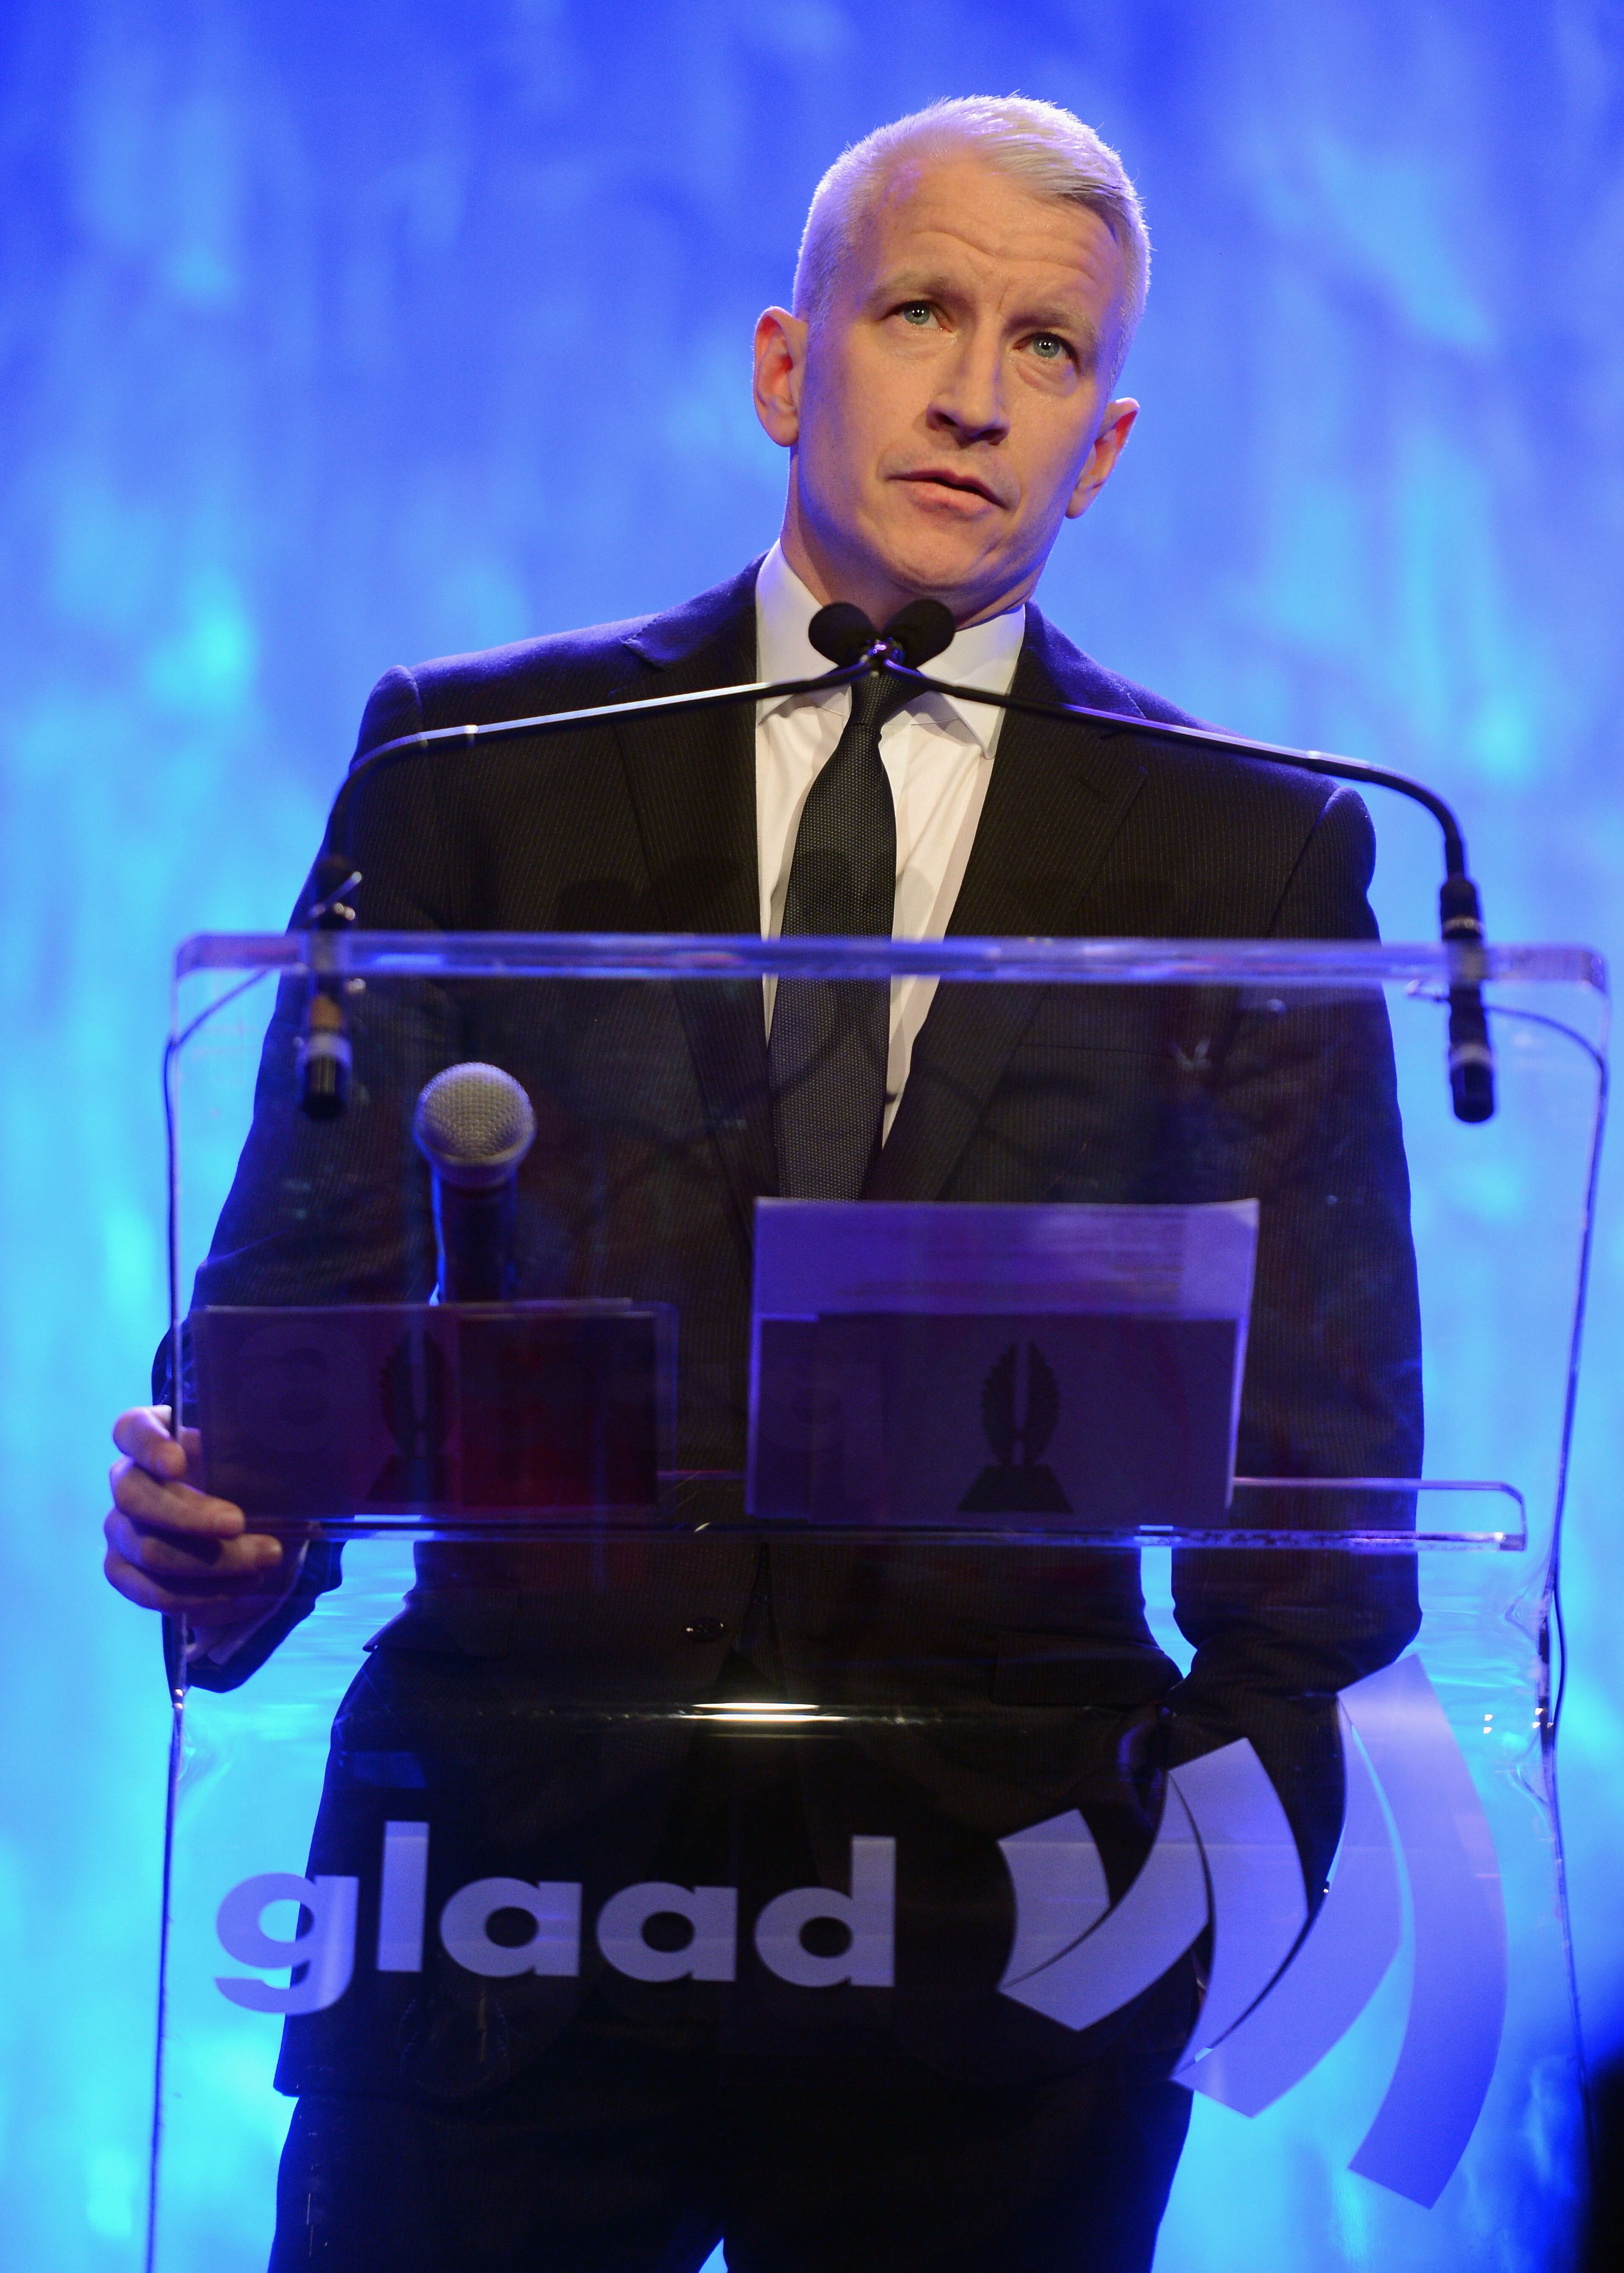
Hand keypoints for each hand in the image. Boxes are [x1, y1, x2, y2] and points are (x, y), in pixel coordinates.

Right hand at [105, 1406, 307, 1639]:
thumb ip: (253, 1454)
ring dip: (208, 1562)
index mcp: (156, 1439)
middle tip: (238, 1524)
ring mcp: (121, 1528)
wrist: (254, 1534)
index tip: (177, 1463)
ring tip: (261, 1561)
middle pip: (134, 1496)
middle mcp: (129, 1481)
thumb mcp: (260, 1462)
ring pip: (146, 1549)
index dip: (148, 1446)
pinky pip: (150, 1591)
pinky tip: (237, 1588)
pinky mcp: (126, 1572)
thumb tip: (283, 1458)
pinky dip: (198, 1595)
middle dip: (189, 1516)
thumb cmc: (254, 1483)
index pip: (132, 1430)